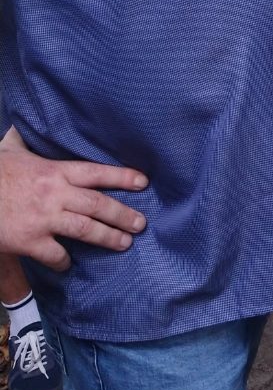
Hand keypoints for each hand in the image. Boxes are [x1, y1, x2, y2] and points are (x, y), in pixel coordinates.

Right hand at [0, 128, 148, 269]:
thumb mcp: (9, 150)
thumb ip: (23, 140)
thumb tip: (23, 124)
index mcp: (53, 171)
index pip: (96, 172)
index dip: (122, 176)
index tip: (143, 182)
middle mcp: (54, 194)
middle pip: (98, 204)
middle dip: (123, 214)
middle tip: (141, 223)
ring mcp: (43, 218)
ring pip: (85, 229)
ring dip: (108, 237)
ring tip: (124, 243)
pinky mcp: (29, 241)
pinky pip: (55, 254)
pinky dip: (64, 261)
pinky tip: (68, 264)